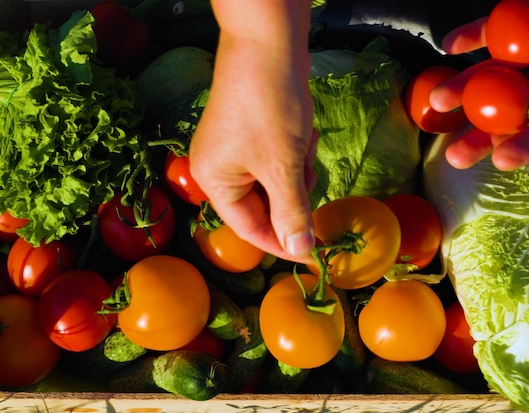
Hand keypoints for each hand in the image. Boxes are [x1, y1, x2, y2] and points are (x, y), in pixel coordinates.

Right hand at [188, 1, 315, 263]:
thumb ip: (292, 212)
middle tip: (306, 169)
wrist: (268, 43)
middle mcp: (218, 168)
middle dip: (294, 189)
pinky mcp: (253, 132)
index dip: (283, 243)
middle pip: (265, 204)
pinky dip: (295, 150)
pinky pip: (279, 158)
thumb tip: (301, 250)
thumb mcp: (284, 166)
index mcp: (213, 181)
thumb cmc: (270, 109)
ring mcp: (235, 149)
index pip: (249, 228)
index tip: (314, 254)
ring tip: (302, 141)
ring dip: (298, 166)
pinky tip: (301, 128)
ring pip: (277, 180)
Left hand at [429, 1, 528, 169]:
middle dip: (481, 133)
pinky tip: (449, 45)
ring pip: (492, 74)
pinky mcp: (521, 15)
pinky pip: (490, 29)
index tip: (503, 160)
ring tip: (438, 101)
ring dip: (463, 88)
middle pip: (511, 111)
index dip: (528, 146)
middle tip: (455, 154)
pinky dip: (470, 36)